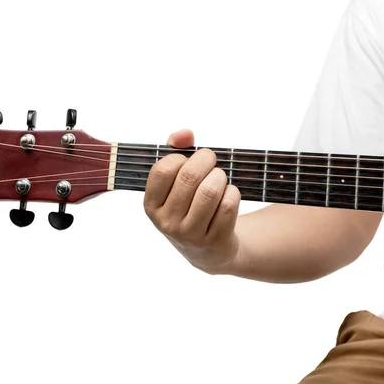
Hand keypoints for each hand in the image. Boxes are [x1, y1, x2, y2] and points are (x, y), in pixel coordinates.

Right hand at [144, 129, 241, 273]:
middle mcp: (167, 222)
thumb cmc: (189, 206)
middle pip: (189, 177)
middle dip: (205, 160)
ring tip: (219, 177)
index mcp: (151, 206)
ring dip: (220, 176)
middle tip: (211, 159)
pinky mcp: (214, 240)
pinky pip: (228, 205)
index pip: (162, 170)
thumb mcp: (174, 184)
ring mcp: (190, 234)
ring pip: (210, 191)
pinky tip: (228, 195)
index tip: (189, 157)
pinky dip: (232, 193)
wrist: (208, 251)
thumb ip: (175, 151)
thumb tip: (185, 133)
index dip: (180, 156)